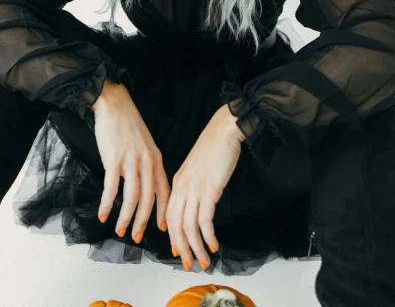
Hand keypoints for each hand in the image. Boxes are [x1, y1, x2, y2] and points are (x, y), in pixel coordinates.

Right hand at [92, 80, 171, 243]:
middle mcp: (147, 162)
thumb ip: (147, 164)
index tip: (163, 228)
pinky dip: (107, 204)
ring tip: (120, 231)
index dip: (164, 212)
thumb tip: (143, 185)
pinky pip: (111, 188)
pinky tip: (102, 214)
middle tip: (137, 238)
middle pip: (148, 199)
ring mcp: (131, 161)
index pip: (164, 191)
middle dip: (143, 222)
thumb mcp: (145, 143)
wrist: (114, 104)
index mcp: (156, 159)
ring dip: (125, 218)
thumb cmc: (128, 124)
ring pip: (131, 198)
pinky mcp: (113, 159)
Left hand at [166, 103, 245, 271]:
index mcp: (177, 181)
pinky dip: (208, 237)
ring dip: (196, 248)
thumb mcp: (197, 168)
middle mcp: (182, 187)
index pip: (170, 215)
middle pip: (177, 225)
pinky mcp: (210, 190)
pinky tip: (214, 246)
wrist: (224, 130)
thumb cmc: (214, 147)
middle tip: (190, 265)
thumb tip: (198, 204)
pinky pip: (205, 220)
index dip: (173, 236)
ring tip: (204, 261)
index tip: (179, 252)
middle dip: (183, 249)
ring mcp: (195, 189)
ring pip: (189, 227)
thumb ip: (193, 185)